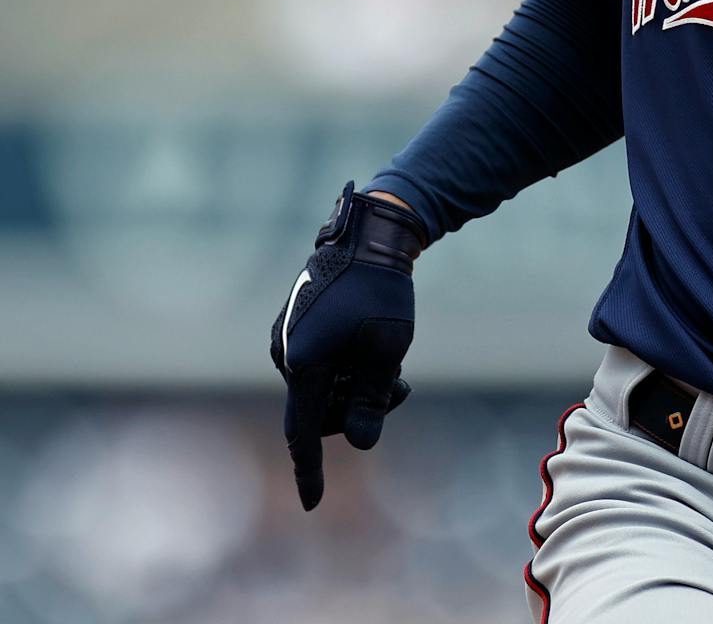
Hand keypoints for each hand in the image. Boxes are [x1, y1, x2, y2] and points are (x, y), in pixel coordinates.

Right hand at [270, 183, 424, 509]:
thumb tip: (359, 444)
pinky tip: (369, 349)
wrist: (368, 237)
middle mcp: (285, 353)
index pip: (303, 431)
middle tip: (400, 390)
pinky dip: (344, 371)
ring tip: (391, 368)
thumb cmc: (383, 291)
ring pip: (322, 390)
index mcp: (304, 362)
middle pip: (319, 412)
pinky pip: (317, 368)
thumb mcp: (388, 349)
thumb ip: (372, 400)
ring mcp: (286, 340)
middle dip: (357, 410)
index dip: (310, 469)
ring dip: (355, 389)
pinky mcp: (295, 329)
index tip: (313, 502)